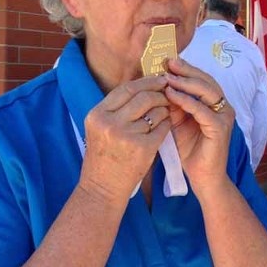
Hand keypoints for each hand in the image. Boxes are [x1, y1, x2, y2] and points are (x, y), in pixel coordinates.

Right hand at [79, 75, 170, 201]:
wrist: (103, 187)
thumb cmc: (104, 157)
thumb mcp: (100, 128)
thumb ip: (116, 109)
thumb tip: (143, 86)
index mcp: (97, 114)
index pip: (126, 89)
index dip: (146, 81)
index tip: (159, 80)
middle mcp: (110, 123)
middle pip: (143, 97)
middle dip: (159, 93)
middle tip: (168, 93)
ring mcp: (126, 136)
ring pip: (155, 111)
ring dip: (165, 109)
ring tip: (166, 112)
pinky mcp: (143, 148)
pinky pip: (162, 128)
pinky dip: (166, 125)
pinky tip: (166, 127)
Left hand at [164, 58, 233, 189]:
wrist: (202, 177)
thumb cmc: (190, 151)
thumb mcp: (177, 122)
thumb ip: (173, 105)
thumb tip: (160, 85)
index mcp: (214, 104)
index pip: (201, 79)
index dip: (185, 69)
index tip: (166, 60)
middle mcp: (222, 107)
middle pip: (205, 80)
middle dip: (186, 70)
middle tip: (168, 62)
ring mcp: (224, 116)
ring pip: (206, 91)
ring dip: (186, 82)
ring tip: (167, 76)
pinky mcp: (220, 128)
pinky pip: (202, 110)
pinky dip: (186, 101)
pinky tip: (171, 95)